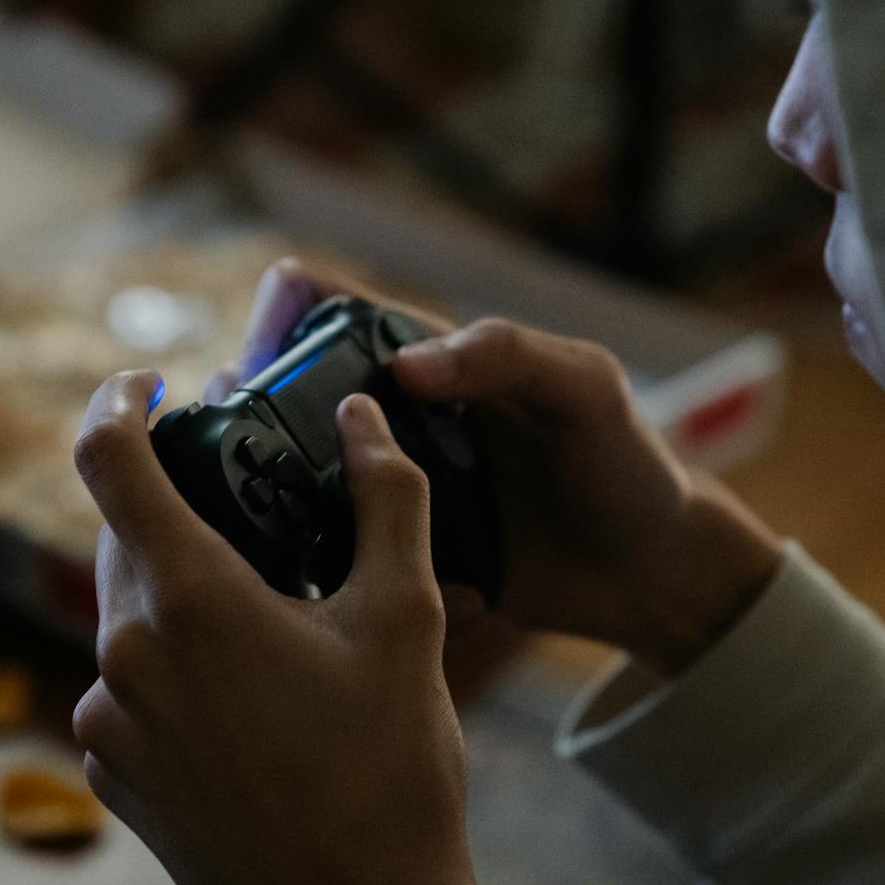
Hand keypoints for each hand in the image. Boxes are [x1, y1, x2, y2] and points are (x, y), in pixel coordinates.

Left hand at [72, 372, 486, 884]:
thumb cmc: (390, 772)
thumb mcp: (407, 617)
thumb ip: (386, 496)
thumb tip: (364, 419)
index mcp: (190, 600)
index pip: (108, 460)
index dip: (116, 401)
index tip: (147, 384)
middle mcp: (124, 655)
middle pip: (126, 539)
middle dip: (178, 510)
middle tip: (249, 511)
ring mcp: (107, 725)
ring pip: (131, 617)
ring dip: (185, 598)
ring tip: (275, 626)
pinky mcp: (112, 777)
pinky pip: (127, 689)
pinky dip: (175, 670)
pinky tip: (252, 703)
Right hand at [215, 259, 783, 675]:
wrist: (652, 576)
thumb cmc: (628, 464)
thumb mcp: (584, 389)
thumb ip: (508, 356)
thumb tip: (405, 367)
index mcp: (435, 360)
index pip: (335, 307)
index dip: (285, 307)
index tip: (259, 340)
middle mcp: (398, 418)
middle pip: (293, 391)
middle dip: (250, 399)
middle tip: (232, 426)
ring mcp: (392, 487)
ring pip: (298, 472)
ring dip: (265, 484)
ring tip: (244, 501)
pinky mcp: (396, 555)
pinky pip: (337, 551)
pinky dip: (317, 555)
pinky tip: (311, 568)